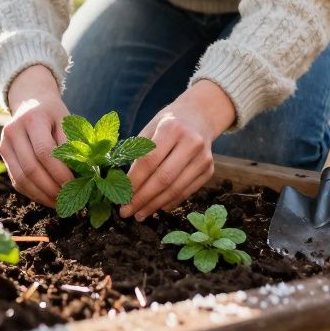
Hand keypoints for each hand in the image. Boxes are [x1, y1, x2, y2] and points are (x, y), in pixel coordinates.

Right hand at [0, 65, 75, 207]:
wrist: (30, 101)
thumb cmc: (54, 114)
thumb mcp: (67, 121)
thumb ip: (72, 145)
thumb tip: (83, 174)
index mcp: (33, 118)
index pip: (44, 152)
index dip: (59, 172)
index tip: (74, 185)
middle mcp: (14, 130)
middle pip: (31, 168)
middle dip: (51, 188)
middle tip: (69, 199)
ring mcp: (5, 143)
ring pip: (21, 179)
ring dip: (42, 195)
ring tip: (60, 203)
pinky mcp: (3, 154)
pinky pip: (17, 181)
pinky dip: (33, 193)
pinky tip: (48, 198)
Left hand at [119, 80, 234, 220]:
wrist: (199, 116)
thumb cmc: (167, 124)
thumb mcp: (150, 128)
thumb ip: (137, 153)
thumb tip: (122, 184)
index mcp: (171, 128)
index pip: (149, 161)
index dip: (134, 182)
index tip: (120, 196)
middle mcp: (191, 142)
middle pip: (164, 178)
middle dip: (142, 198)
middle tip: (126, 212)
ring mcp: (203, 158)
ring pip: (176, 189)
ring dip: (155, 205)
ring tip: (139, 214)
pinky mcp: (209, 170)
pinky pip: (187, 191)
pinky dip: (170, 202)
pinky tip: (157, 207)